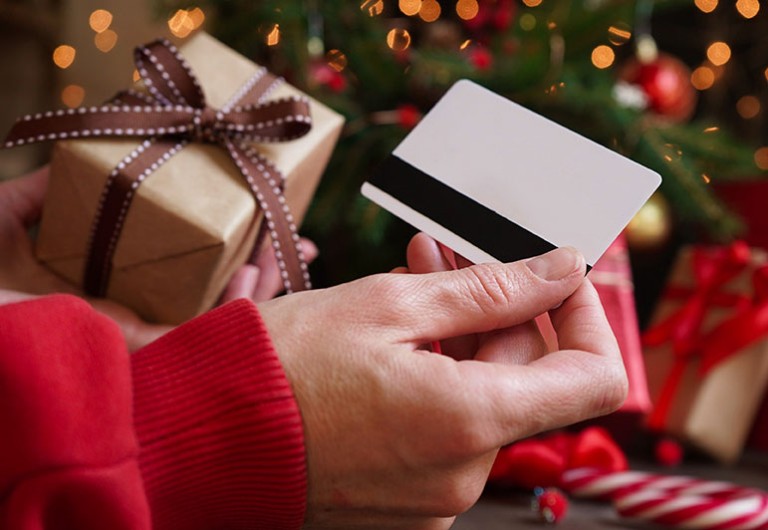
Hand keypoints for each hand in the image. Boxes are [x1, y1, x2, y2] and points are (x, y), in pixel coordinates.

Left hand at [0, 167, 316, 350]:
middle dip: (267, 271)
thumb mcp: (6, 215)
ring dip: (265, 285)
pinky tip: (257, 273)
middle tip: (301, 242)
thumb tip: (81, 153)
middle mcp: (131, 317)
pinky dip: (239, 308)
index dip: (229, 249)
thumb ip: (43, 190)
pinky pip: (203, 332)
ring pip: (221, 315)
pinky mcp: (138, 348)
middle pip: (215, 293)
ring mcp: (139, 336)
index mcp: (110, 288)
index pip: (186, 269)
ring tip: (292, 251)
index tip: (263, 223)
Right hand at [259, 237, 626, 528]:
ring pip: (482, 398)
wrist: (203, 435)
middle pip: (526, 380)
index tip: (555, 275)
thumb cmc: (284, 365)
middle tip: (452, 253)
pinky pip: (448, 427)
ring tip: (417, 276)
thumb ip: (492, 289)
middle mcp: (463, 475)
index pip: (595, 377)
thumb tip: (562, 269)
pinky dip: (438, 376)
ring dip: (461, 336)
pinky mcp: (408, 499)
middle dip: (500, 309)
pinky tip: (401, 333)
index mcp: (469, 423)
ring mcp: (435, 496)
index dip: (587, 316)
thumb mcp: (390, 304)